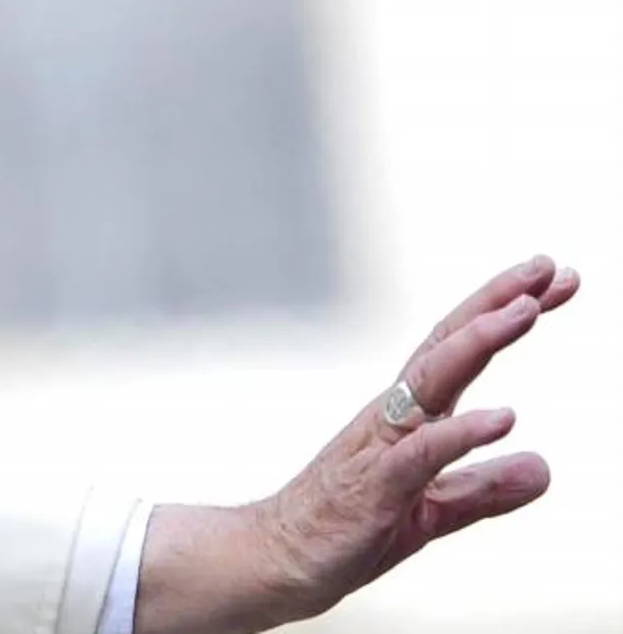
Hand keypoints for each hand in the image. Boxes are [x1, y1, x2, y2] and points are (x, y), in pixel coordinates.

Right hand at [254, 254, 580, 622]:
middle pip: (445, 345)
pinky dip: (461, 432)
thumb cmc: (343, 527)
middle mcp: (392, 418)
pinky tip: (503, 417)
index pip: (458, 350)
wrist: (276, 560)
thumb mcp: (433, 510)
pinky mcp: (375, 488)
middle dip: (495, 302)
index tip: (552, 280)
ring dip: (478, 342)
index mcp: (407, 417)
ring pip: (430, 381)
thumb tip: (542, 467)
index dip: (502, 311)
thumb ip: (484, 487)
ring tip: (525, 311)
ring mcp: (380, 447)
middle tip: (546, 267)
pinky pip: (421, 454)